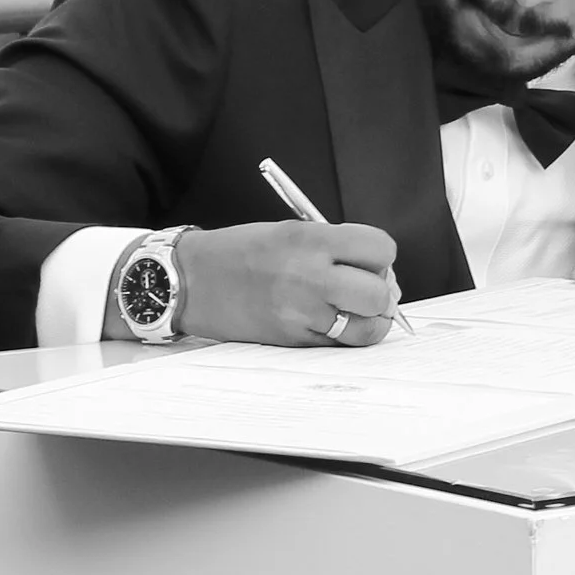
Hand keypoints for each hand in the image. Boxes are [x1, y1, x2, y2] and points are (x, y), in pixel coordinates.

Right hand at [162, 219, 399, 346]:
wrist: (192, 281)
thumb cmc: (240, 251)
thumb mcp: (289, 230)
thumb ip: (334, 246)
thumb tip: (380, 273)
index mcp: (311, 240)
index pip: (380, 249)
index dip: (381, 255)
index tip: (370, 259)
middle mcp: (310, 277)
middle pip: (379, 293)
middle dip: (381, 291)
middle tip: (366, 287)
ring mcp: (303, 313)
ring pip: (368, 328)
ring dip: (371, 320)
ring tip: (355, 310)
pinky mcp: (295, 340)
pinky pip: (341, 344)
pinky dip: (346, 336)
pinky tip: (332, 322)